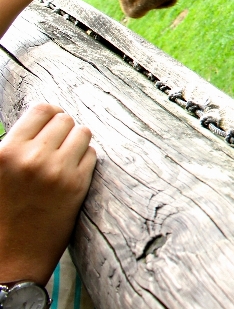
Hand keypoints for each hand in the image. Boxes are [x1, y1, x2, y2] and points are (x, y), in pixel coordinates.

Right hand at [0, 103, 96, 284]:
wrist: (11, 257)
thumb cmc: (2, 213)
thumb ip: (15, 145)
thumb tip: (43, 116)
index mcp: (6, 152)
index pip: (42, 110)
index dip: (50, 115)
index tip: (51, 122)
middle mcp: (32, 158)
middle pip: (65, 120)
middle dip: (63, 130)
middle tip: (57, 145)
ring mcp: (57, 171)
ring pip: (83, 134)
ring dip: (77, 143)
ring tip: (65, 157)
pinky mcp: (77, 186)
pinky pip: (92, 155)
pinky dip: (85, 160)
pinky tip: (72, 172)